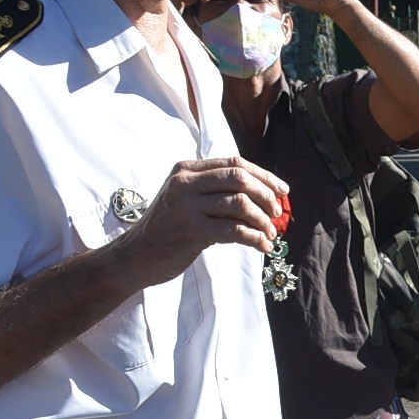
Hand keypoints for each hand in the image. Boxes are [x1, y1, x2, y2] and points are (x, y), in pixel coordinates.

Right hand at [126, 155, 290, 277]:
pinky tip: (262, 246)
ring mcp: (187, 206)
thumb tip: (264, 194)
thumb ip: (216, 191)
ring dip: (262, 220)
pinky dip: (255, 238)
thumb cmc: (168, 229)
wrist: (137, 255)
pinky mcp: (191, 230)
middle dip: (266, 195)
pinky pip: (235, 230)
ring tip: (269, 233)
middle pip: (240, 178)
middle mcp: (185, 182)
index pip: (235, 163)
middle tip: (276, 213)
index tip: (282, 190)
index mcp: (186, 169)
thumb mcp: (186, 199)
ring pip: (241, 204)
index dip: (263, 176)